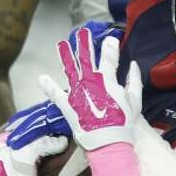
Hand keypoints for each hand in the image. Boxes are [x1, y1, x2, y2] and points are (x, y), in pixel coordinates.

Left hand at [39, 28, 141, 152]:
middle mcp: (90, 82)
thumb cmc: (123, 123)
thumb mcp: (135, 102)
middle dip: (84, 44)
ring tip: (61, 44)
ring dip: (65, 56)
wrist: (109, 142)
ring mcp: (77, 92)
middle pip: (86, 58)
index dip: (110, 46)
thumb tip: (133, 64)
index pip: (109, 58)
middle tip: (82, 32)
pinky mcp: (67, 106)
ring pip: (69, 69)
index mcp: (108, 80)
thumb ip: (133, 81)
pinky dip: (48, 86)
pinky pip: (55, 94)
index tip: (111, 37)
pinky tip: (41, 78)